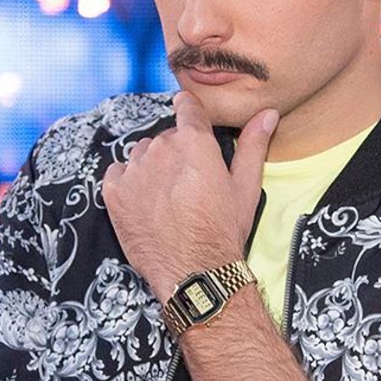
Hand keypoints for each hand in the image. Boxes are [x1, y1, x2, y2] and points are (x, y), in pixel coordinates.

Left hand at [102, 91, 278, 301]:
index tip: (192, 125)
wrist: (194, 274)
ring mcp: (134, 170)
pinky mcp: (114, 192)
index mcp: (194, 142)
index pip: (187, 106)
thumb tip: (267, 114)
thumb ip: (254, 145)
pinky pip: (117, 172)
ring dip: (152, 167)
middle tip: (189, 183)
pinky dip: (129, 183)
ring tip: (168, 197)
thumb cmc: (223, 232)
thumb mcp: (246, 187)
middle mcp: (161, 149)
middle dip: (176, 152)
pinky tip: (145, 203)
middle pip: (166, 136)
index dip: (191, 114)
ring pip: (142, 153)